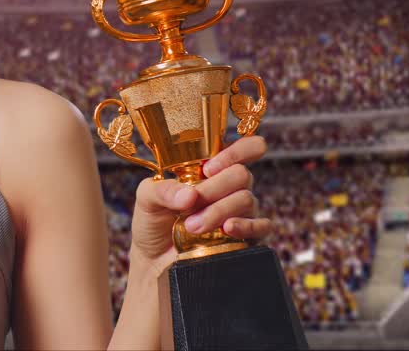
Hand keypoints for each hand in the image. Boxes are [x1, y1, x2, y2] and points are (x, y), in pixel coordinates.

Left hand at [129, 135, 272, 274]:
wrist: (154, 260)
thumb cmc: (153, 222)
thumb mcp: (147, 199)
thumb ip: (162, 190)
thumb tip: (191, 195)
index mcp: (209, 170)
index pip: (245, 149)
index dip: (237, 151)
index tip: (209, 168)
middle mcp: (229, 187)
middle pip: (242, 174)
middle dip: (214, 189)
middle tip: (190, 205)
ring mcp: (240, 212)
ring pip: (247, 199)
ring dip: (217, 212)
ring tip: (191, 226)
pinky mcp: (247, 236)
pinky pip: (262, 226)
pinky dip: (246, 226)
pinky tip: (227, 229)